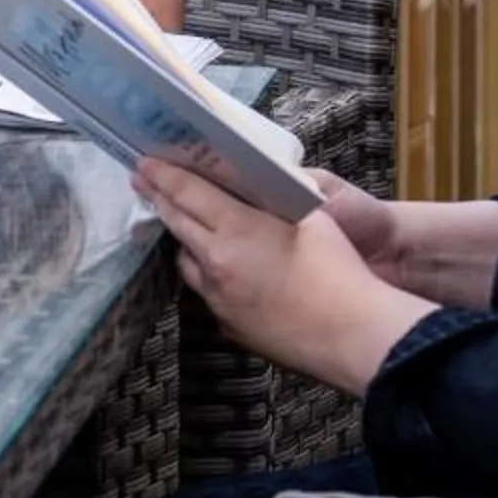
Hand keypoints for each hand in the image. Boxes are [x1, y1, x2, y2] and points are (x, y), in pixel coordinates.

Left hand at [133, 160, 432, 395]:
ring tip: (185, 223)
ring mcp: (219, 300)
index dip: (163, 174)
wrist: (352, 336)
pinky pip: (207, 292)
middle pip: (177, 224)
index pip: (186, 193)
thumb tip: (259, 189)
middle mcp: (217, 264)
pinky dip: (206, 274)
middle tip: (145, 181)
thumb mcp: (310, 217)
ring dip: (183, 240)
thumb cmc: (337, 271)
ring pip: (187, 263)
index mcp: (236, 230)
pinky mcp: (229, 327)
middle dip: (159, 199)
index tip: (145, 161)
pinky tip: (222, 268)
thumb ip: (276, 200)